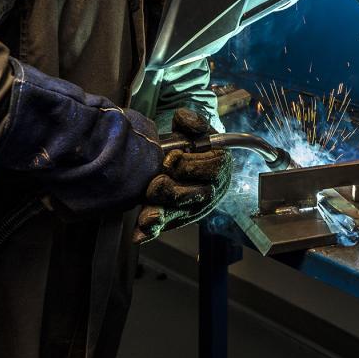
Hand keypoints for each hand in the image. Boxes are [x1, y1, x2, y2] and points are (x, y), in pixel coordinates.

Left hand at [133, 110, 231, 243]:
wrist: (180, 154)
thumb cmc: (188, 142)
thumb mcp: (192, 128)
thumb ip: (192, 122)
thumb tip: (191, 125)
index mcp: (220, 165)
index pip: (214, 169)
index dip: (193, 165)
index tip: (171, 158)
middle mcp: (210, 189)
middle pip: (197, 196)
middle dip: (175, 191)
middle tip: (156, 183)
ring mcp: (193, 206)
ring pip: (181, 214)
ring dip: (163, 214)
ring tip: (147, 214)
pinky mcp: (175, 218)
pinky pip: (164, 227)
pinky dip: (151, 231)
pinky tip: (139, 235)